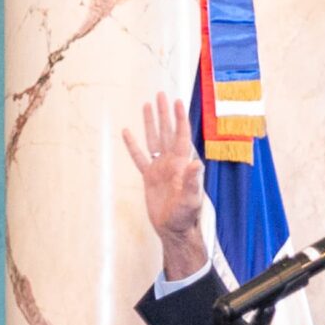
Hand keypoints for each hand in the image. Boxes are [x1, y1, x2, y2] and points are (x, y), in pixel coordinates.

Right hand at [120, 92, 208, 279]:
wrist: (174, 229)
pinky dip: (133, 145)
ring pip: (154, 140)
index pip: (181, 135)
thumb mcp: (191, 199)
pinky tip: (127, 132)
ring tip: (147, 105)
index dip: (180, 118)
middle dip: (164, 113)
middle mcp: (172, 162)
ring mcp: (160, 168)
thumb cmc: (186, 216)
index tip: (177, 101)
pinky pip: (139, 157)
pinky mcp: (149, 178)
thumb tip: (197, 164)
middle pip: (167, 131)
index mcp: (182, 163)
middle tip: (160, 95)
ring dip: (151, 123)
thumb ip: (193, 181)